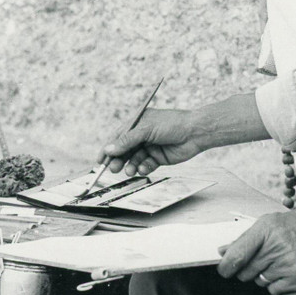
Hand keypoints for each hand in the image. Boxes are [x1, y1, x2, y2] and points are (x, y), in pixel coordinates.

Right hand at [99, 108, 213, 176]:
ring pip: (134, 159)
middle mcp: (142, 135)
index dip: (108, 148)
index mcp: (137, 123)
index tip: (100, 161)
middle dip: (118, 159)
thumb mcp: (146, 130)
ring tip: (130, 170)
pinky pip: (146, 164)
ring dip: (130, 165)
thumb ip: (127, 141)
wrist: (195, 132)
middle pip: (124, 150)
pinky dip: (144, 167)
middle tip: (113, 168)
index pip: (118, 137)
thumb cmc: (171, 124)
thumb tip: (108, 149)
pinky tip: (146, 167)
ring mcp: (150, 146)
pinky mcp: (158, 157)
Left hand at [216, 202, 295, 294]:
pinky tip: (289, 272)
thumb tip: (222, 251)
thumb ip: (247, 238)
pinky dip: (277, 284)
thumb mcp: (275, 222)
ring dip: (265, 276)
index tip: (224, 269)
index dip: (225, 266)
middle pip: (245, 271)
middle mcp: (276, 246)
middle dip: (248, 269)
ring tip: (281, 262)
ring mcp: (288, 264)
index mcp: (267, 228)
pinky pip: (274, 290)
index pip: (236, 254)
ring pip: (259, 281)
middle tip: (263, 260)